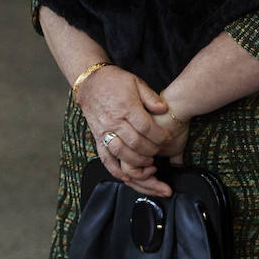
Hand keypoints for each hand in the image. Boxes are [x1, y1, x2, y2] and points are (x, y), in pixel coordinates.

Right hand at [75, 65, 169, 189]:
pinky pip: (106, 159)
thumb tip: (164, 109)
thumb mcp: (136, 82)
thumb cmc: (115, 82)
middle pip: (135, 143)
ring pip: (121, 153)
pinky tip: (128, 177)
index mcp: (126, 107)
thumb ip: (151, 97)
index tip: (168, 139)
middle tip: (161, 152)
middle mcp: (114, 121)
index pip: (146, 127)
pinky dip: (116, 170)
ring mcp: (104, 132)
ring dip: (137, 162)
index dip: (159, 136)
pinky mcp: (97, 139)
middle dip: (152, 151)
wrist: (90, 83)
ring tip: (150, 164)